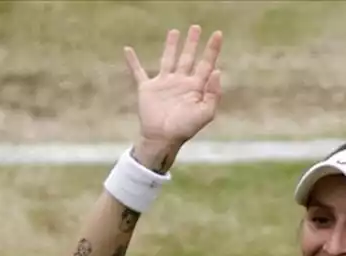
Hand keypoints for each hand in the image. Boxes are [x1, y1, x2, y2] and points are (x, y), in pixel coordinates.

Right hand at [124, 25, 223, 146]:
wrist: (163, 138)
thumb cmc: (185, 129)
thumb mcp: (205, 113)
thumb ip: (213, 93)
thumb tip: (217, 71)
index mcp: (195, 87)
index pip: (206, 64)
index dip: (212, 50)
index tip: (218, 34)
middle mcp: (181, 82)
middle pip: (188, 57)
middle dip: (193, 43)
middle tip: (196, 27)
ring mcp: (164, 84)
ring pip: (168, 59)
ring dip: (171, 46)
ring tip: (174, 32)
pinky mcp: (147, 88)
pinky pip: (138, 71)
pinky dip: (132, 61)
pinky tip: (127, 50)